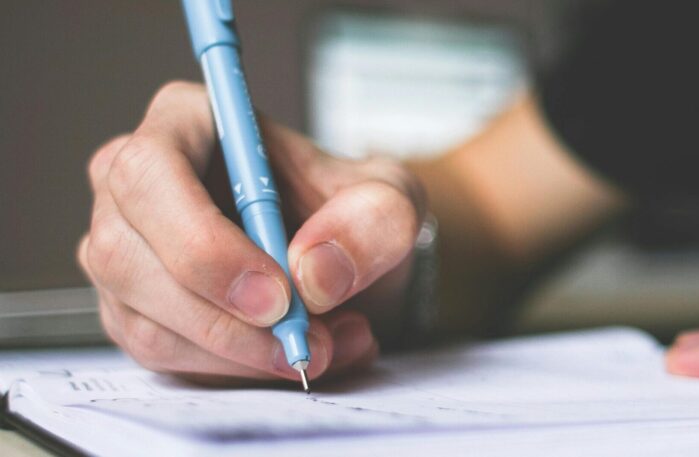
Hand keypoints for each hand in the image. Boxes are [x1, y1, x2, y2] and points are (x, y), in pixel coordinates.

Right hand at [78, 81, 424, 384]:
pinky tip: (294, 354)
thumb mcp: (392, 200)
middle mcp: (134, 184)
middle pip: (127, 256)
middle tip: (304, 341)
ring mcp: (125, 251)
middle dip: (224, 318)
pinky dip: (236, 370)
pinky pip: (164, 356)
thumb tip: (314, 274)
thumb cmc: (352, 212)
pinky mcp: (135, 311)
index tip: (276, 295)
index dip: (203, 242)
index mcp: (186, 122)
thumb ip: (373, 221)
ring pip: (146, 321)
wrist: (347, 260)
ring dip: (242, 353)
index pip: (150, 173)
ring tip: (326, 346)